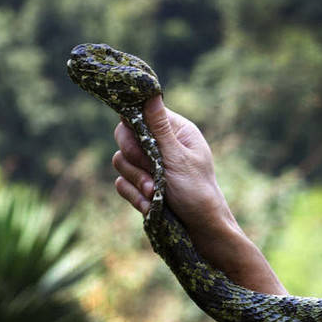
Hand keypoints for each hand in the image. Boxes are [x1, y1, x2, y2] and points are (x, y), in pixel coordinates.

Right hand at [112, 97, 239, 255]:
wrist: (201, 230)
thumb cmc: (197, 192)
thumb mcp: (177, 157)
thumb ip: (158, 128)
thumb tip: (149, 91)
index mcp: (176, 132)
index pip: (140, 114)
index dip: (133, 129)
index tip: (140, 146)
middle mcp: (161, 145)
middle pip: (124, 138)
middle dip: (136, 160)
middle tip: (153, 176)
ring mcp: (150, 166)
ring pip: (120, 162)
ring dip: (138, 181)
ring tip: (156, 194)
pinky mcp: (141, 185)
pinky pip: (122, 184)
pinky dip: (135, 197)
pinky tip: (152, 206)